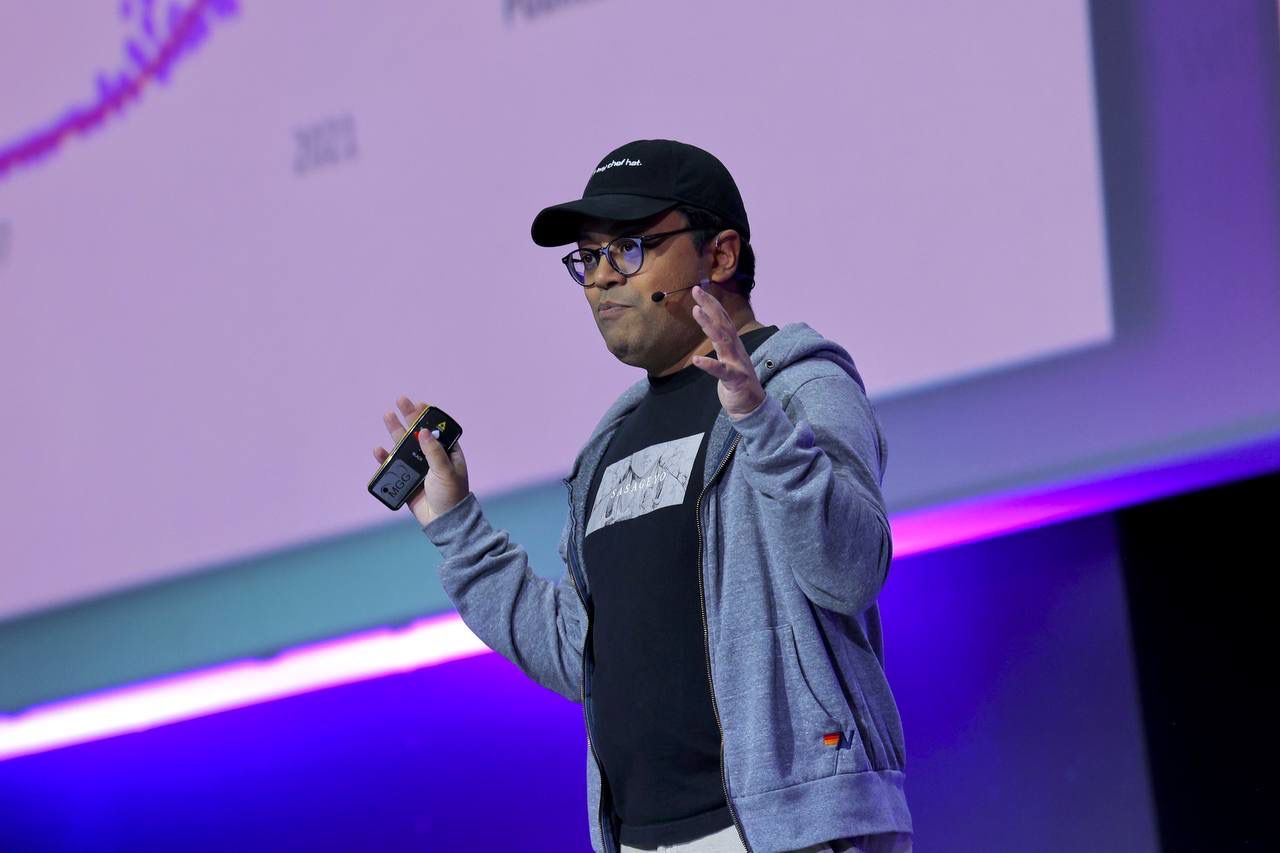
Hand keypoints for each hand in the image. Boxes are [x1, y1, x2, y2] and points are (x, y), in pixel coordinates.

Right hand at [372, 395, 469, 526]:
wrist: (443, 522)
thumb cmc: (451, 495)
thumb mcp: (445, 470)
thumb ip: (433, 451)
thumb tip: (421, 431)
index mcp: (448, 453)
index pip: (436, 430)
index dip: (427, 417)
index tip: (419, 403)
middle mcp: (432, 458)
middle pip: (417, 434)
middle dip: (408, 417)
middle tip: (400, 400)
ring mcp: (419, 468)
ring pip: (404, 447)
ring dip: (395, 432)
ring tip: (387, 416)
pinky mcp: (407, 480)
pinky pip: (394, 466)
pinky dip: (385, 458)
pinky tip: (379, 449)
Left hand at [689, 286, 766, 419]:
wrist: (753, 406)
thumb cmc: (738, 382)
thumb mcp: (728, 358)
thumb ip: (722, 343)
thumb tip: (712, 327)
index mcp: (733, 345)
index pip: (724, 319)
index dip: (713, 304)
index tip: (700, 290)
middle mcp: (736, 349)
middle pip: (723, 323)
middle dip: (710, 305)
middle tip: (696, 290)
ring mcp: (737, 363)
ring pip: (723, 340)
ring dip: (710, 325)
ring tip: (696, 311)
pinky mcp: (735, 380)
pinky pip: (721, 371)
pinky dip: (709, 365)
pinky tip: (697, 361)